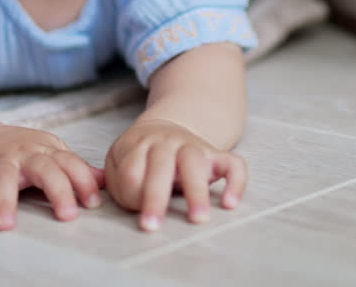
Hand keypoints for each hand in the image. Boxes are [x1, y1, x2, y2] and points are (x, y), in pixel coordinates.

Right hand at [0, 124, 103, 230]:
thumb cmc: (22, 152)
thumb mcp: (51, 153)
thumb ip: (76, 168)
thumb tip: (106, 181)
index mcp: (47, 150)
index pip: (70, 163)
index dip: (83, 181)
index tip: (93, 203)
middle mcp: (24, 154)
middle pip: (44, 168)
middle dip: (58, 190)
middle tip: (67, 216)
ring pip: (3, 176)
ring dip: (5, 200)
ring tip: (7, 224)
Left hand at [105, 118, 246, 231]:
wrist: (162, 130)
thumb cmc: (138, 158)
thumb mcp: (118, 165)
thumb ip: (123, 182)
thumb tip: (139, 202)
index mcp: (138, 144)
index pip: (131, 169)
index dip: (131, 193)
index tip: (136, 214)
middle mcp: (166, 141)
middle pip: (161, 164)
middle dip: (156, 197)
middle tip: (152, 226)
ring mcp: (193, 146)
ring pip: (195, 161)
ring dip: (196, 191)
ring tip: (198, 219)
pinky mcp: (216, 156)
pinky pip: (234, 164)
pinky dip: (236, 182)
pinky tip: (229, 204)